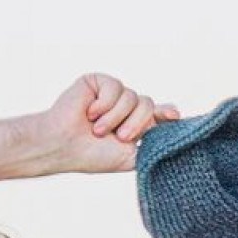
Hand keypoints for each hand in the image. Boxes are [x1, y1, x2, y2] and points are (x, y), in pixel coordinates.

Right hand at [42, 73, 179, 173]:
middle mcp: (125, 107)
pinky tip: (89, 113)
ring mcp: (113, 94)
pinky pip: (116, 87)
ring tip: (97, 130)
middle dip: (136, 123)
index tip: (173, 116)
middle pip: (148, 105)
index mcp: (134, 124)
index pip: (156, 114)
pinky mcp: (99, 82)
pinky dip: (104, 105)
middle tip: (120, 137)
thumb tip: (174, 120)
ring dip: (115, 117)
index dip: (166, 113)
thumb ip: (154, 143)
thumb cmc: (93, 155)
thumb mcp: (131, 155)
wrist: (63, 146)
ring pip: (133, 97)